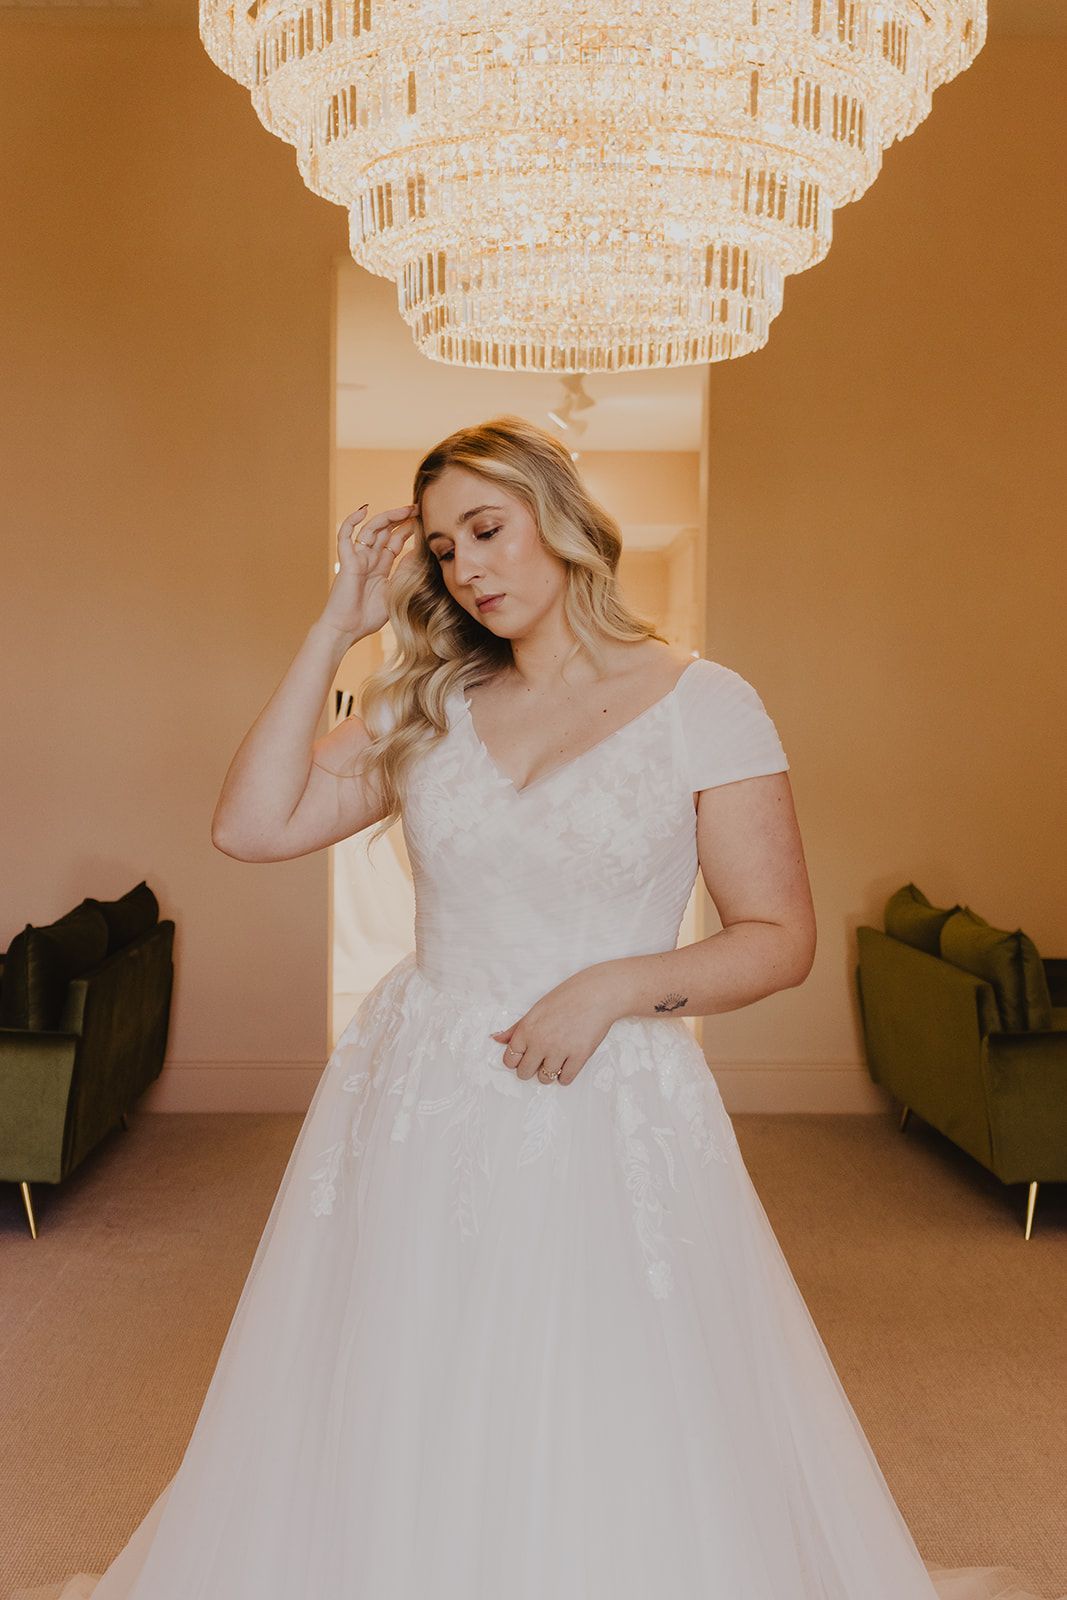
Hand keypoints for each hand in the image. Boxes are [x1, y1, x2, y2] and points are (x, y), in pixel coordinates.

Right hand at [319, 502, 418, 641]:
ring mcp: (358, 558)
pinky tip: (364, 510)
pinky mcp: (347, 561)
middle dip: (401, 518)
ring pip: (371, 529)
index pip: (395, 541)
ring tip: (405, 509)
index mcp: (381, 567)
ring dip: (387, 517)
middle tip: (418, 508)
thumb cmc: (368, 617)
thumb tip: (419, 553)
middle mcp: (369, 559)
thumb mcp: (395, 592)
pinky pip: (345, 536)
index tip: (424, 519)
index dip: (408, 529)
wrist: (347, 630)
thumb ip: (405, 573)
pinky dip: (351, 521)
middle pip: (386, 531)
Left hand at [490, 967, 620, 1085]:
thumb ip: (516, 1028)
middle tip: (541, 1057)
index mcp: (527, 1030)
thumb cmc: (567, 998)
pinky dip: (566, 1075)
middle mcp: (540, 1042)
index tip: (524, 1056)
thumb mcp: (536, 1010)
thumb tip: (495, 1039)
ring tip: (556, 1059)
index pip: (509, 1059)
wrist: (597, 994)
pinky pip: (565, 1079)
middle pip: (524, 1073)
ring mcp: (560, 1051)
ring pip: (544, 1079)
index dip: (516, 1060)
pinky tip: (568, 1062)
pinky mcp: (579, 1057)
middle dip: (531, 1068)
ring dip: (549, 1072)